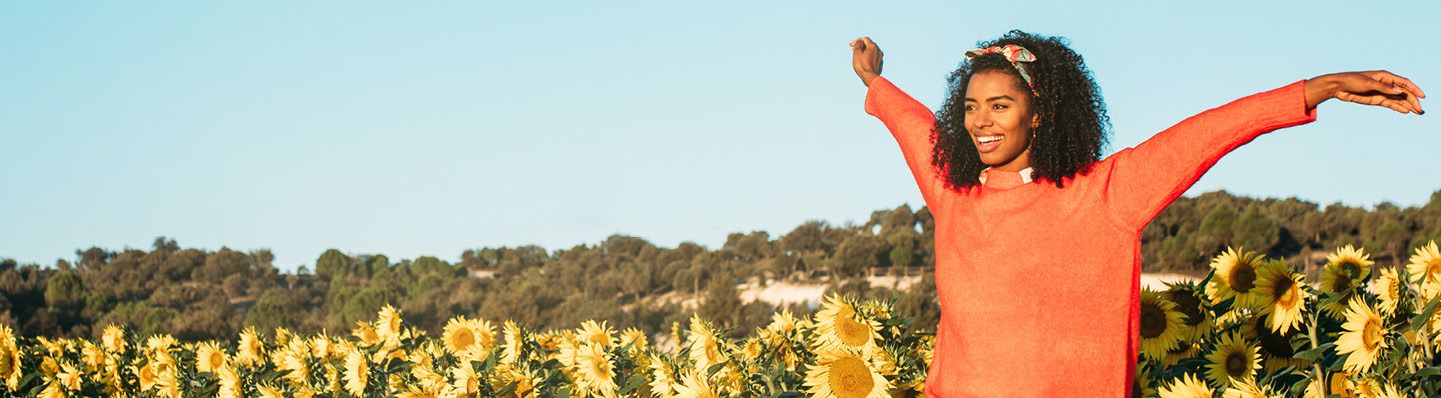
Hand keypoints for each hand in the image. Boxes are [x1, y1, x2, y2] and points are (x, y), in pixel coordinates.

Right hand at [850, 37, 882, 86]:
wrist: (870, 78)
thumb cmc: (862, 66)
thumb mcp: (857, 53)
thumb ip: (858, 44)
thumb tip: (859, 41)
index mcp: (873, 46)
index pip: (865, 39)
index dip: (857, 40)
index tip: (851, 45)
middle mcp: (878, 51)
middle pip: (869, 45)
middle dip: (861, 46)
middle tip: (854, 50)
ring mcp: (880, 58)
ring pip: (871, 52)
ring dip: (864, 52)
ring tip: (858, 56)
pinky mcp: (880, 64)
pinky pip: (873, 58)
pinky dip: (868, 58)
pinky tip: (864, 62)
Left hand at [1305, 71, 1424, 114]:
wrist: (1338, 87)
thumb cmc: (1352, 80)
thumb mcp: (1367, 83)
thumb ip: (1384, 88)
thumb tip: (1400, 91)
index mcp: (1385, 76)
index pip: (1404, 83)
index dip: (1414, 89)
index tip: (1422, 96)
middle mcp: (1386, 84)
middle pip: (1403, 92)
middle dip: (1413, 100)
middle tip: (1420, 110)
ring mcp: (1382, 92)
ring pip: (1398, 99)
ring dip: (1408, 105)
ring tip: (1418, 112)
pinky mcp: (1376, 99)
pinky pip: (1390, 104)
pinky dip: (1398, 107)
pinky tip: (1406, 111)